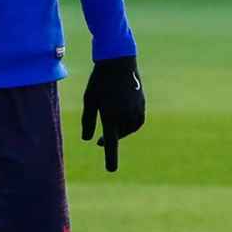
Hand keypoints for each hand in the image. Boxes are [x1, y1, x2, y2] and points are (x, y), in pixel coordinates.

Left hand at [81, 56, 145, 172]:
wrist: (119, 61)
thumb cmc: (99, 80)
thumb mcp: (89, 99)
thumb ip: (88, 121)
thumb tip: (88, 139)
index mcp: (110, 114)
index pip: (110, 141)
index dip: (110, 157)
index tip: (111, 170)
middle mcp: (125, 114)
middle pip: (118, 135)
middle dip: (109, 138)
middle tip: (98, 142)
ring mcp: (136, 110)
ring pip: (128, 130)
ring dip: (120, 130)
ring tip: (110, 121)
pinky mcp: (142, 106)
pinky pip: (136, 122)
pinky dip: (129, 124)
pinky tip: (122, 119)